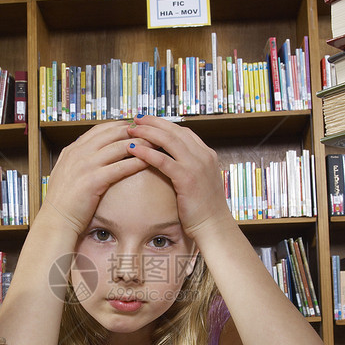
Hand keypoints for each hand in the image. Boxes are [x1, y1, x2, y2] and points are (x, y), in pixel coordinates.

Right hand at [42, 120, 147, 234]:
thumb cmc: (64, 202)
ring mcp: (85, 166)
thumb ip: (78, 161)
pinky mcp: (93, 180)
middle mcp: (79, 154)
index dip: (119, 126)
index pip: (99, 129)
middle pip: (112, 133)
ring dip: (139, 144)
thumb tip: (92, 154)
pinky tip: (148, 161)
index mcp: (72, 150)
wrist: (56, 220)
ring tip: (155, 143)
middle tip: (150, 132)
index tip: (134, 127)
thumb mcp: (67, 174)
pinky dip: (136, 162)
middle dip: (133, 131)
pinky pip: (120, 167)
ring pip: (118, 147)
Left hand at [125, 115, 232, 239]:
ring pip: (168, 140)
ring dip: (147, 132)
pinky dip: (146, 152)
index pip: (183, 131)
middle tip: (135, 119)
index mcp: (207, 155)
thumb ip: (190, 168)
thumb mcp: (201, 182)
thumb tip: (174, 163)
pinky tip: (132, 149)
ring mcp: (196, 165)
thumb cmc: (204, 209)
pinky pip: (163, 160)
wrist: (214, 226)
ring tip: (131, 130)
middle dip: (153, 122)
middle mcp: (203, 155)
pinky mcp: (186, 178)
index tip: (148, 122)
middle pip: (174, 130)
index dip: (164, 125)